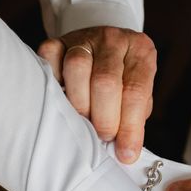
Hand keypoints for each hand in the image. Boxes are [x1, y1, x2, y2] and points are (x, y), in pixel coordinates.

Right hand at [38, 26, 156, 163]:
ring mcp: (84, 37)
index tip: (125, 153)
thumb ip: (134, 118)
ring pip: (76, 68)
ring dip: (79, 104)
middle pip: (105, 81)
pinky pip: (49, 59)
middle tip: (102, 137)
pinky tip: (61, 98)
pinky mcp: (57, 41)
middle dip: (104, 118)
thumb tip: (124, 151)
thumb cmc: (123, 82)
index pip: (136, 91)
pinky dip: (52, 82)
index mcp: (141, 52)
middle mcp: (114, 40)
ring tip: (83, 121)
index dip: (130, 126)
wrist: (104, 49)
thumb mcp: (138, 96)